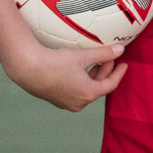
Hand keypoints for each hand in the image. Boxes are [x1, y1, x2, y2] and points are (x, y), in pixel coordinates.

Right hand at [0, 38, 126, 111]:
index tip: (124, 64)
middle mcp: (79, 103)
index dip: (119, 73)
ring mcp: (67, 103)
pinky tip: (80, 68)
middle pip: (98, 87)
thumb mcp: (83, 57)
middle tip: (110, 57)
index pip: (110, 85)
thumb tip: (120, 50)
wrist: (28, 69)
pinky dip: (82, 79)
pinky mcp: (57, 99)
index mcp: (88, 94)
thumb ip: (103, 53)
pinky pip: (76, 90)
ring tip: (96, 60)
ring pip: (87, 89)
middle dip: (105, 71)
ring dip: (94, 75)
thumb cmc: (56, 63)